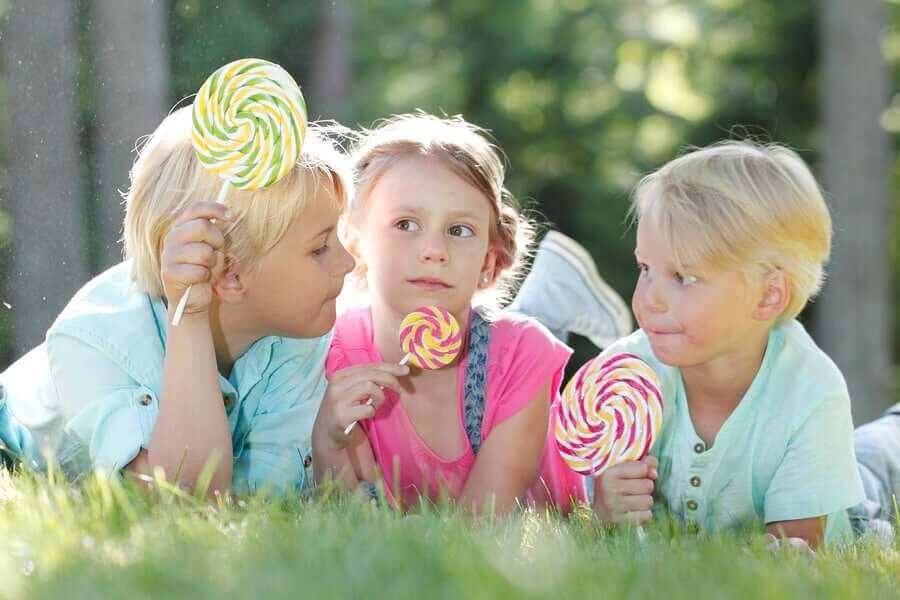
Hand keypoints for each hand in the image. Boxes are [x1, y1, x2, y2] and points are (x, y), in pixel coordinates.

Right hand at [161, 202, 231, 317]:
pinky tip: (200, 280)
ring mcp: (169, 255)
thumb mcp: (213, 247)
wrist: (192, 298)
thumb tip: (229, 214)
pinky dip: (206, 277)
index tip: (232, 215)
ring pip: (204, 252)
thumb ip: (215, 232)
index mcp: (181, 227)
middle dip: (218, 242)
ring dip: (213, 264)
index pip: (196, 209)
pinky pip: (200, 271)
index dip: (215, 209)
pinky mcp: (170, 273)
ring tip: (206, 269)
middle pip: (203, 227)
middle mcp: (172, 238)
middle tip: (216, 253)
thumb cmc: (204, 269)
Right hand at [314, 363, 408, 449]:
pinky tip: (366, 414)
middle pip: (371, 375)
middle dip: (390, 379)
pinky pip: (368, 409)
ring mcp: (338, 400)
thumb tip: (396, 370)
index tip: (405, 370)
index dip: (389, 367)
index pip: (369, 366)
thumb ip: (368, 379)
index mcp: (340, 375)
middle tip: (399, 389)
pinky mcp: (341, 416)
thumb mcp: (351, 390)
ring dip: (379, 397)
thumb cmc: (344, 409)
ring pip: (370, 387)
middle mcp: (337, 384)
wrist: (326, 433)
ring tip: (376, 404)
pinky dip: (372, 411)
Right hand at [592, 455, 657, 524]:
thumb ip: (642, 464)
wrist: (594, 510)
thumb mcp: (621, 469)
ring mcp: (614, 507)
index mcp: (609, 473)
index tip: (635, 475)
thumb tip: (654, 474)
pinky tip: (633, 511)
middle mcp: (610, 489)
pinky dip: (643, 514)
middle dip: (645, 487)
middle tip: (634, 489)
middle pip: (648, 485)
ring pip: (648, 501)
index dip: (643, 471)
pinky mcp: (620, 522)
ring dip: (644, 501)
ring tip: (633, 500)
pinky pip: (646, 516)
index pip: (643, 468)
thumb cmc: (612, 486)